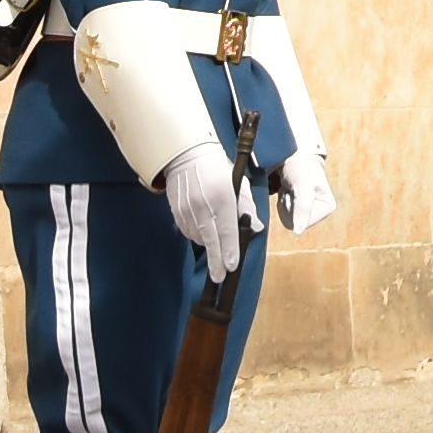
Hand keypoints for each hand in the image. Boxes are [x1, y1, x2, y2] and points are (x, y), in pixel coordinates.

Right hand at [153, 144, 249, 280]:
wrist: (186, 155)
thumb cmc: (217, 169)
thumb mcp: (238, 183)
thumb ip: (246, 207)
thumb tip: (255, 228)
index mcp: (223, 197)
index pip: (227, 230)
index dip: (229, 251)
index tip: (231, 266)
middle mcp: (204, 205)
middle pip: (211, 240)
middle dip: (216, 261)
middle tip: (219, 277)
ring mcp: (187, 209)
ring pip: (199, 238)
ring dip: (209, 245)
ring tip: (216, 244)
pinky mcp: (176, 212)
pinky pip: (188, 232)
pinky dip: (197, 236)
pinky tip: (204, 231)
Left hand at [277, 149, 339, 233]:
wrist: (293, 156)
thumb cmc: (302, 168)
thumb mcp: (303, 187)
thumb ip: (302, 208)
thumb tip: (298, 231)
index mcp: (327, 208)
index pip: (303, 223)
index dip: (294, 209)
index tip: (297, 192)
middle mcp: (319, 212)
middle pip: (294, 223)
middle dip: (288, 205)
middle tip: (292, 189)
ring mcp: (308, 211)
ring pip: (287, 220)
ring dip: (284, 203)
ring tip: (290, 189)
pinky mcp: (298, 209)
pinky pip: (284, 214)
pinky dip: (281, 202)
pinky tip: (287, 191)